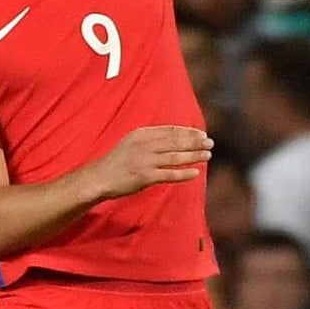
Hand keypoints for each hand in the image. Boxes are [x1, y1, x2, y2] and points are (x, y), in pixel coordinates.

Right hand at [88, 126, 211, 200]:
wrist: (99, 178)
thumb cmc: (116, 161)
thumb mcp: (130, 142)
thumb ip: (149, 139)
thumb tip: (172, 139)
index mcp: (141, 134)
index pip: (169, 130)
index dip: (187, 131)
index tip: (201, 133)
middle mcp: (144, 145)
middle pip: (175, 142)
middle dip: (195, 142)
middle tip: (210, 143)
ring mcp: (145, 161)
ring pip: (175, 157)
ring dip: (194, 155)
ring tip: (208, 155)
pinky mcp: (145, 177)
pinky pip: (169, 174)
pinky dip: (184, 174)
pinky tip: (196, 173)